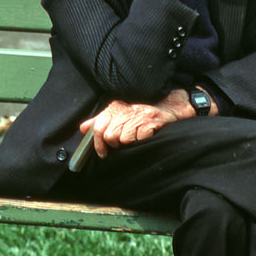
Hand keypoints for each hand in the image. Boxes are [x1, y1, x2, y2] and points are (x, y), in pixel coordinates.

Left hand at [79, 90, 196, 157]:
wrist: (172, 103)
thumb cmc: (146, 109)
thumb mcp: (121, 110)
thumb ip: (101, 119)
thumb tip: (83, 128)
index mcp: (116, 107)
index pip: (99, 126)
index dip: (98, 143)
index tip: (102, 152)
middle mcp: (126, 111)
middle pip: (110, 136)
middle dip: (115, 143)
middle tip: (124, 142)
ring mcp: (138, 117)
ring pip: (123, 139)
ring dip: (129, 142)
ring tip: (137, 136)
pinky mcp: (151, 122)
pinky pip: (138, 138)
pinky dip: (142, 140)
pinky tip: (147, 135)